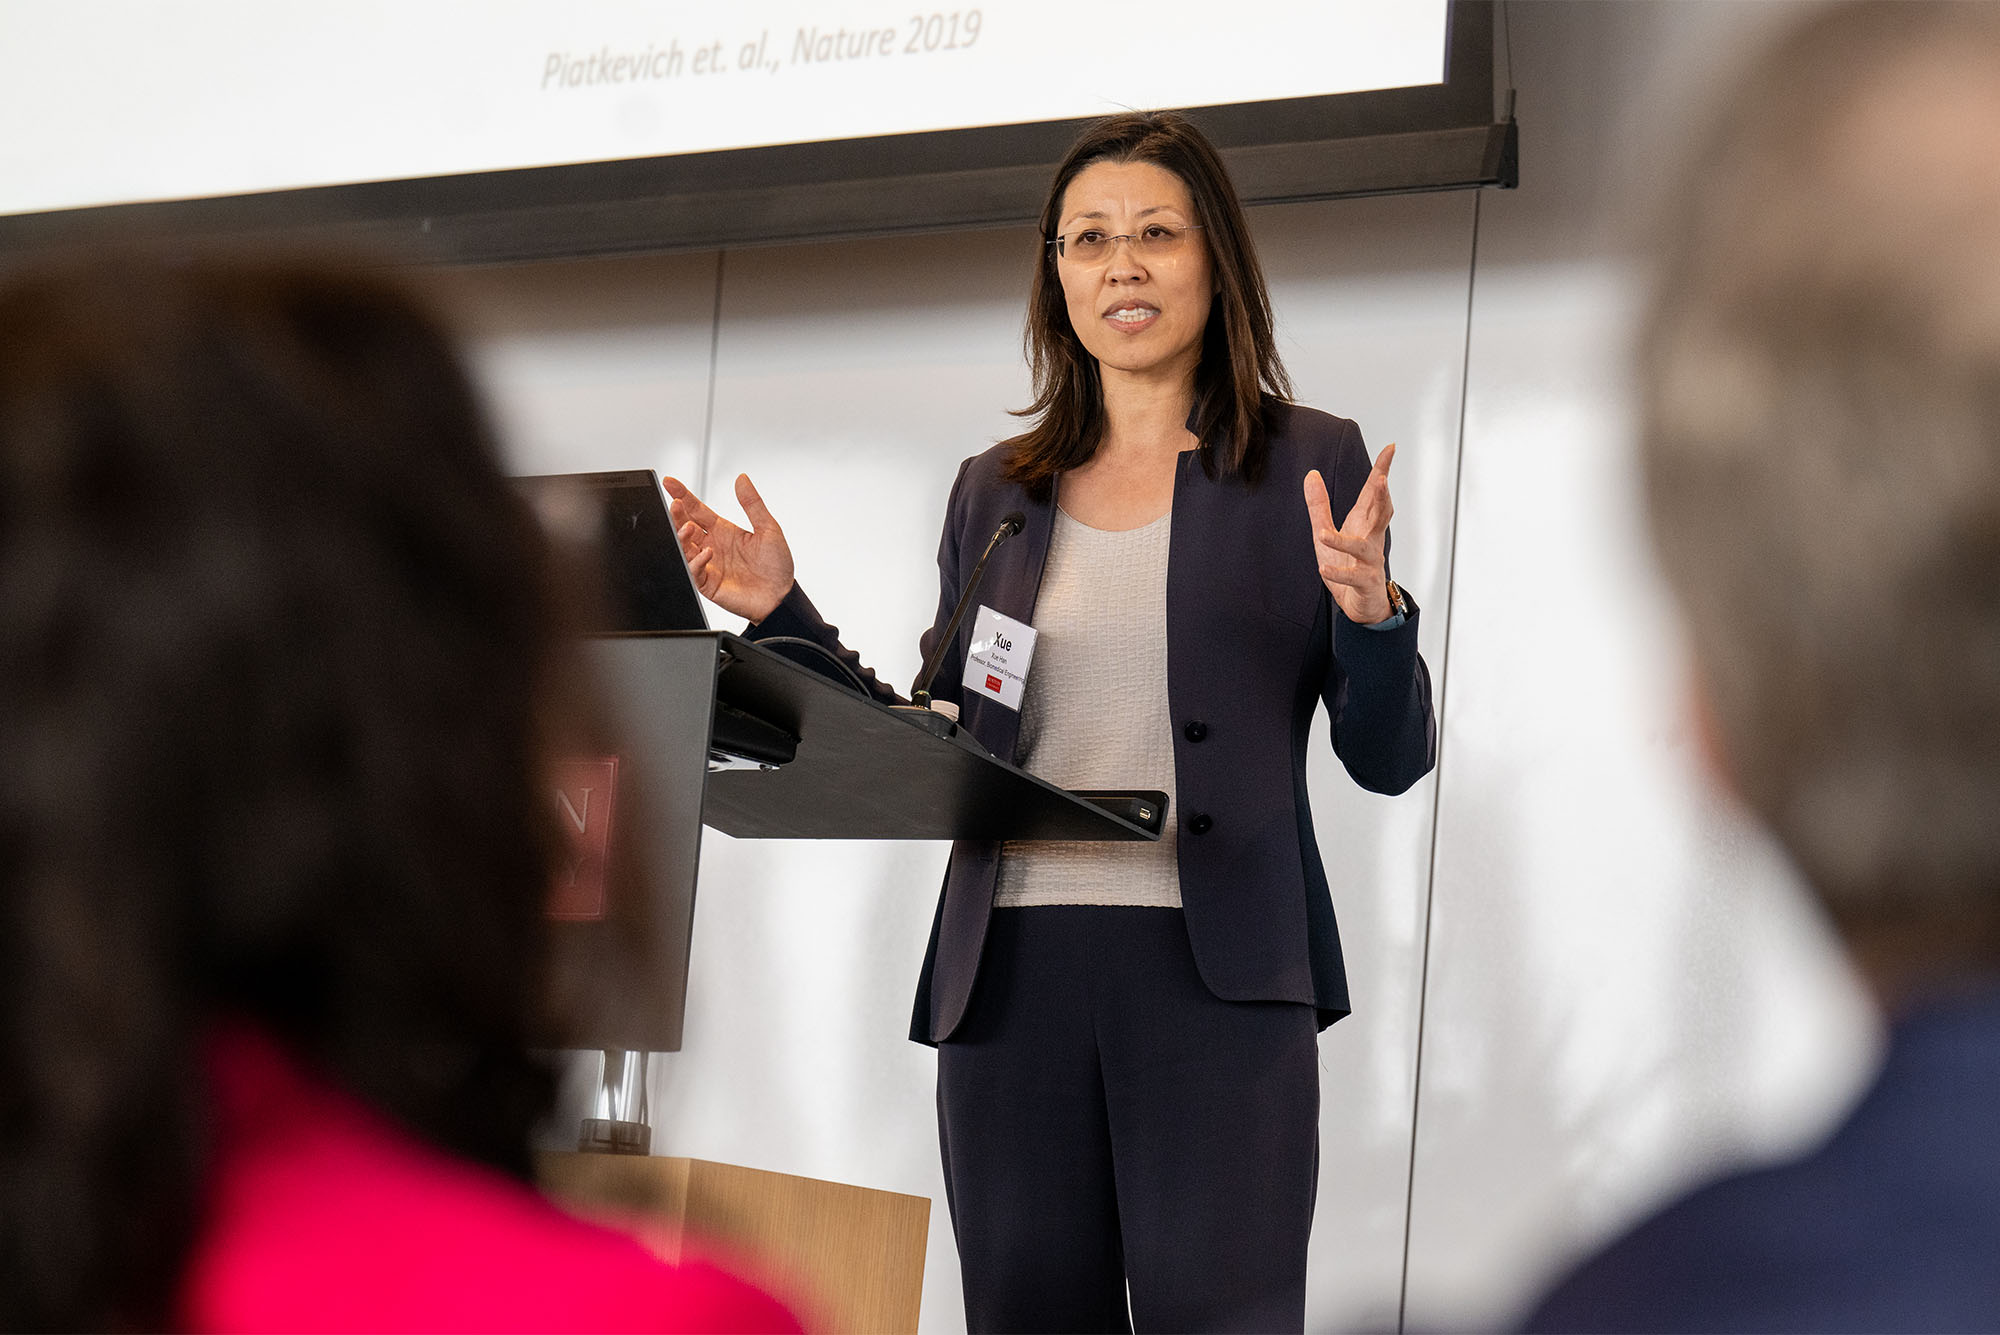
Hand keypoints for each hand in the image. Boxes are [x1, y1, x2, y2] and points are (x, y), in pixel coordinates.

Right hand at [662, 472, 794, 622]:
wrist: (782, 596)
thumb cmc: (777, 566)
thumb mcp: (768, 528)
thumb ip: (753, 504)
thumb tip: (742, 479)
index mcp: (723, 531)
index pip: (697, 509)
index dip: (683, 495)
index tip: (670, 482)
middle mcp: (712, 546)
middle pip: (685, 526)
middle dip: (677, 515)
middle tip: (675, 505)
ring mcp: (708, 564)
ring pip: (684, 547)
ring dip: (682, 536)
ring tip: (688, 527)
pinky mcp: (708, 583)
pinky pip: (693, 571)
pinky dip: (696, 561)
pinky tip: (706, 553)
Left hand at [1304, 442, 1396, 624]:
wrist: (1362, 604)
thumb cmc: (1347, 565)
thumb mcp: (1326, 533)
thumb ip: (1319, 506)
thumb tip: (1311, 475)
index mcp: (1364, 524)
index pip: (1373, 493)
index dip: (1382, 470)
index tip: (1391, 448)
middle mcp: (1372, 539)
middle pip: (1380, 515)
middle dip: (1382, 497)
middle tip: (1382, 479)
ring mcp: (1370, 561)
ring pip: (1365, 548)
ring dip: (1346, 542)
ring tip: (1325, 535)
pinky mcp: (1365, 582)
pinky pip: (1353, 577)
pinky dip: (1338, 573)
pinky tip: (1323, 569)